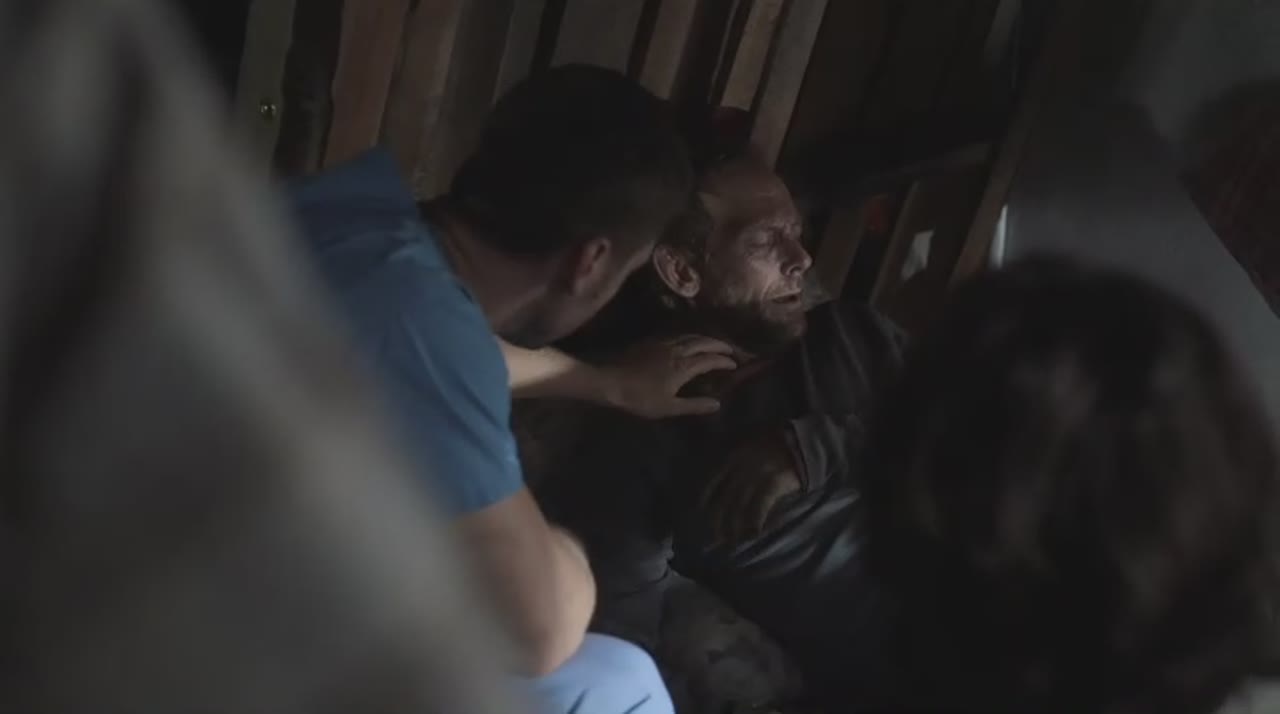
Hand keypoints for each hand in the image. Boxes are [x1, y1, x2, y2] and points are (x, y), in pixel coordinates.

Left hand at [600, 335, 736, 418]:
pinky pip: (677, 336)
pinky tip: (687, 342)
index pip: (709, 359)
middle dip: (718, 344)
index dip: (724, 360)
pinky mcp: (651, 342)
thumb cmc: (640, 398)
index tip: (734, 363)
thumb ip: (694, 405)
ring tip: (712, 343)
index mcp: (683, 366)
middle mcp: (676, 350)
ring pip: (689, 336)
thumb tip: (717, 404)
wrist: (610, 381)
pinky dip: (689, 337)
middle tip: (730, 349)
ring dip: (704, 338)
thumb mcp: (668, 407)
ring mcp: (663, 343)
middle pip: (702, 342)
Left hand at [700, 430, 802, 544]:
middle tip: (716, 537)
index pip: (712, 482)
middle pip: (723, 498)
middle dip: (717, 520)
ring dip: (734, 526)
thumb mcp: (750, 445)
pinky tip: (754, 534)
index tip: (702, 514)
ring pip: (738, 505)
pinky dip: (755, 521)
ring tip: (733, 542)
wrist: (803, 439)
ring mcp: (756, 474)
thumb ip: (737, 461)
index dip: (705, 500)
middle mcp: (740, 466)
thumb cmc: (777, 443)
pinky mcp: (773, 482)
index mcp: (733, 456)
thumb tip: (725, 482)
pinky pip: (760, 505)